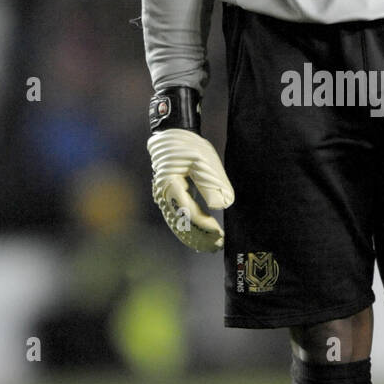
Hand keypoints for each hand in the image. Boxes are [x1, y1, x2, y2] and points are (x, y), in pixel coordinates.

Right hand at [147, 128, 234, 250]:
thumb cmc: (189, 145)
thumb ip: (211, 183)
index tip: (219, 233)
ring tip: (213, 248)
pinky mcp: (169, 199)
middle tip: (219, 246)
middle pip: (181, 224)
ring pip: (178, 226)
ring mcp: (164, 198)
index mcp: (170, 185)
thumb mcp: (203, 160)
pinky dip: (188, 233)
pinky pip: (177, 221)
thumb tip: (220, 206)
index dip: (204, 225)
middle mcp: (163, 195)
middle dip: (200, 237)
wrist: (172, 136)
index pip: (188, 212)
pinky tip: (199, 242)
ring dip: (195, 238)